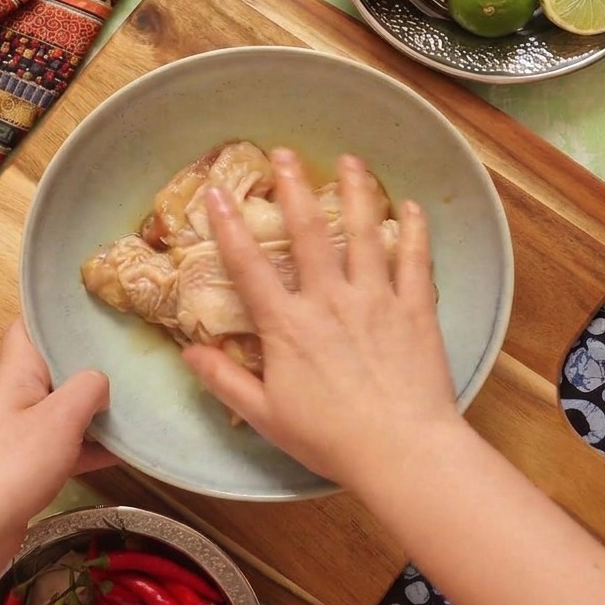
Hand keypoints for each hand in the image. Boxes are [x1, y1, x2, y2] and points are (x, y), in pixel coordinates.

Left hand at [0, 317, 116, 559]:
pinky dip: (94, 444)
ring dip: (98, 406)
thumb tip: (102, 379)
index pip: (28, 326)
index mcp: (17, 373)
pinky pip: (68, 444)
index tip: (95, 306)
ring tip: (142, 395)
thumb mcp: (59, 419)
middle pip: (55, 366)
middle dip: (91, 359)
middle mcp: (17, 397)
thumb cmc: (12, 466)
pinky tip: (129, 449)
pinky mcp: (30, 465)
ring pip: (66, 407)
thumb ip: (88, 389)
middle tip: (134, 349)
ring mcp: (22, 433)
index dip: (56, 312)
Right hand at [181, 148, 460, 487]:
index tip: (216, 193)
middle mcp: (330, 299)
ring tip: (349, 160)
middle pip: (309, 232)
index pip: (249, 266)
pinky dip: (415, 230)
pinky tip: (411, 206)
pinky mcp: (415, 308)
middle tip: (284, 154)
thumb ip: (225, 381)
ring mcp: (377, 299)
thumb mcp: (266, 416)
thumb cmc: (330, 438)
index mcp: (289, 325)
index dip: (229, 227)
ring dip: (355, 192)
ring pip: (365, 232)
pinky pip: (415, 259)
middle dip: (293, 188)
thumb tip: (188, 352)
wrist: (401, 451)